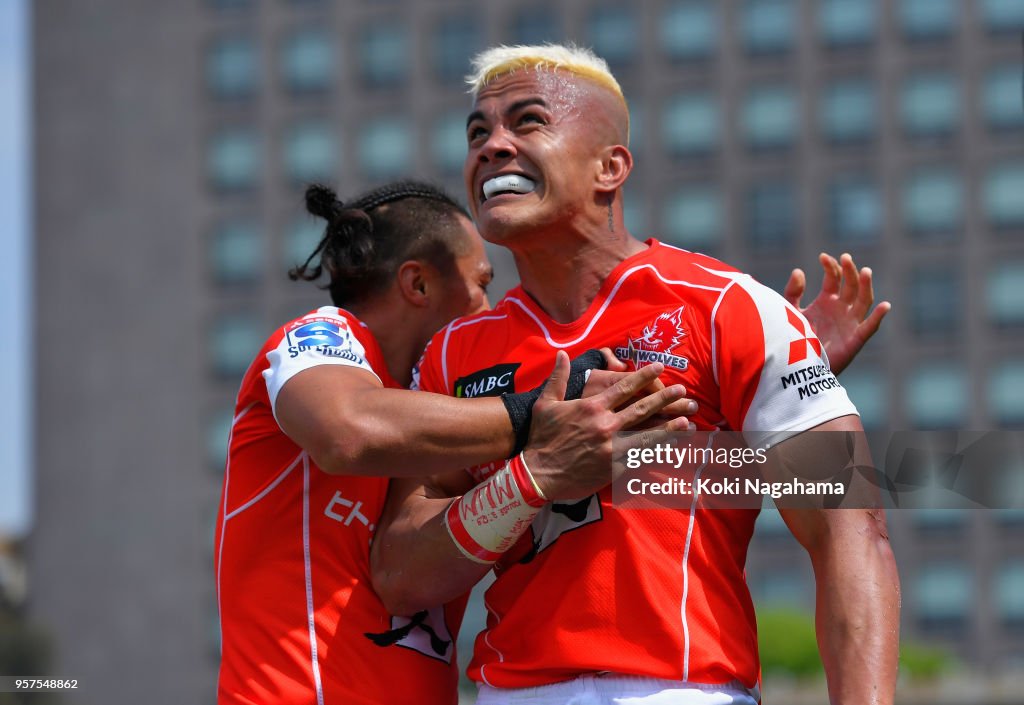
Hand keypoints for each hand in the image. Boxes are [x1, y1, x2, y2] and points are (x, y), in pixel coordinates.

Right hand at [523, 352, 689, 499]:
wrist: (539, 474)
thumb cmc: (541, 438)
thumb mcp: (545, 404)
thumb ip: (557, 378)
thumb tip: (562, 353)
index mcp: (592, 407)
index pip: (624, 388)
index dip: (644, 376)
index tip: (659, 368)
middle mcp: (606, 425)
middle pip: (642, 409)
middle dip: (665, 398)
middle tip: (682, 391)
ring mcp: (612, 448)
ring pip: (647, 435)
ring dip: (669, 427)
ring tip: (687, 420)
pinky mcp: (614, 468)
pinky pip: (640, 458)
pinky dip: (657, 453)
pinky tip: (672, 449)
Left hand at [784, 252, 890, 374]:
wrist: (797, 367)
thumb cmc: (795, 339)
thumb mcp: (790, 312)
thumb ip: (793, 292)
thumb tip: (799, 270)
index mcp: (827, 300)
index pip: (834, 278)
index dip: (831, 266)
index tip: (823, 256)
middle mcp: (841, 309)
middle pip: (851, 285)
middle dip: (849, 271)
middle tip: (845, 258)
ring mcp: (850, 322)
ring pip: (863, 300)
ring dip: (866, 286)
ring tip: (865, 271)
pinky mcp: (855, 339)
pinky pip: (869, 327)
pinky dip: (878, 317)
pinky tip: (884, 306)